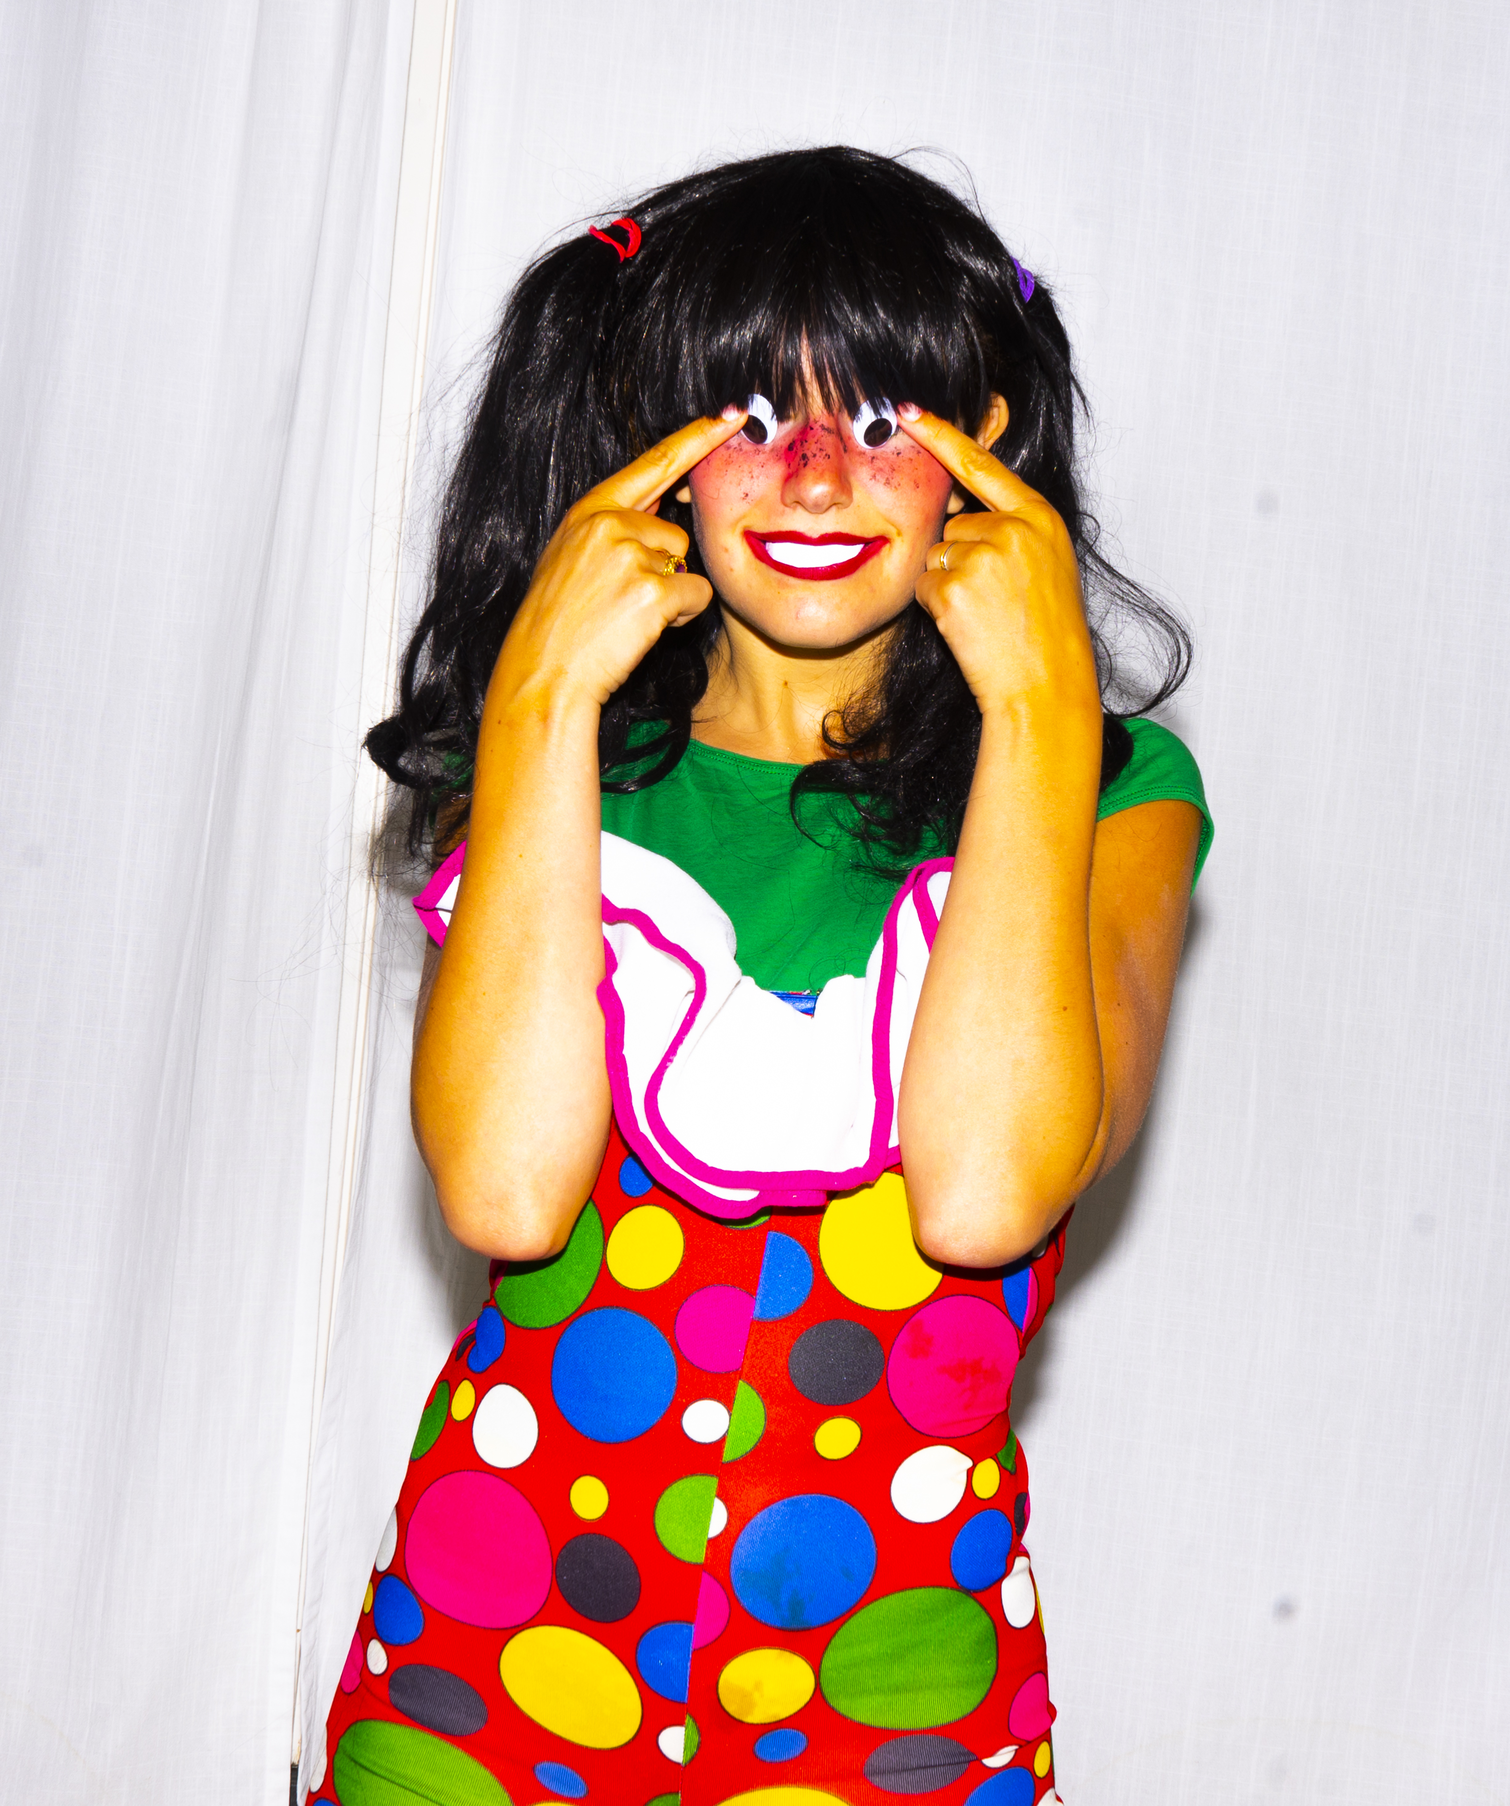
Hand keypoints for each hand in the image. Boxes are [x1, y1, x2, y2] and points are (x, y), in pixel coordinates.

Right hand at [489, 410, 746, 713]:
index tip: (731, 415)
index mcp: (589, 510)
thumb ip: (612, 527)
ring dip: (672, 594)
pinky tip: (643, 631)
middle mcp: (608, 522)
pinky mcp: (651, 589)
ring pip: (686, 564)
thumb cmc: (559, 624)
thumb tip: (661, 508)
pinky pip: (697, 595)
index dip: (697, 438)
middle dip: (665, 567)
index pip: (654, 462)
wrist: (542, 674)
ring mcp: (629, 553)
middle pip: (674, 532)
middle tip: (628, 602)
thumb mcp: (571, 558)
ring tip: (628, 618)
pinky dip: (681, 616)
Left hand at [898, 405, 1099, 721]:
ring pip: (936, 557)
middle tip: (995, 603)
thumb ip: (1012, 532)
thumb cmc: (1045, 635)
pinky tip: (969, 628)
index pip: (981, 463)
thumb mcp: (1046, 567)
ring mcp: (985, 554)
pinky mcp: (956, 584)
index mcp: (1040, 517)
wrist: (1046, 687)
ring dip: (948, 587)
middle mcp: (1014, 527)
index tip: (908, 408)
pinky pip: (923, 587)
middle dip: (961, 561)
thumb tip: (959, 518)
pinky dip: (937, 610)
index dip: (941, 434)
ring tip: (986, 617)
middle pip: (955, 527)